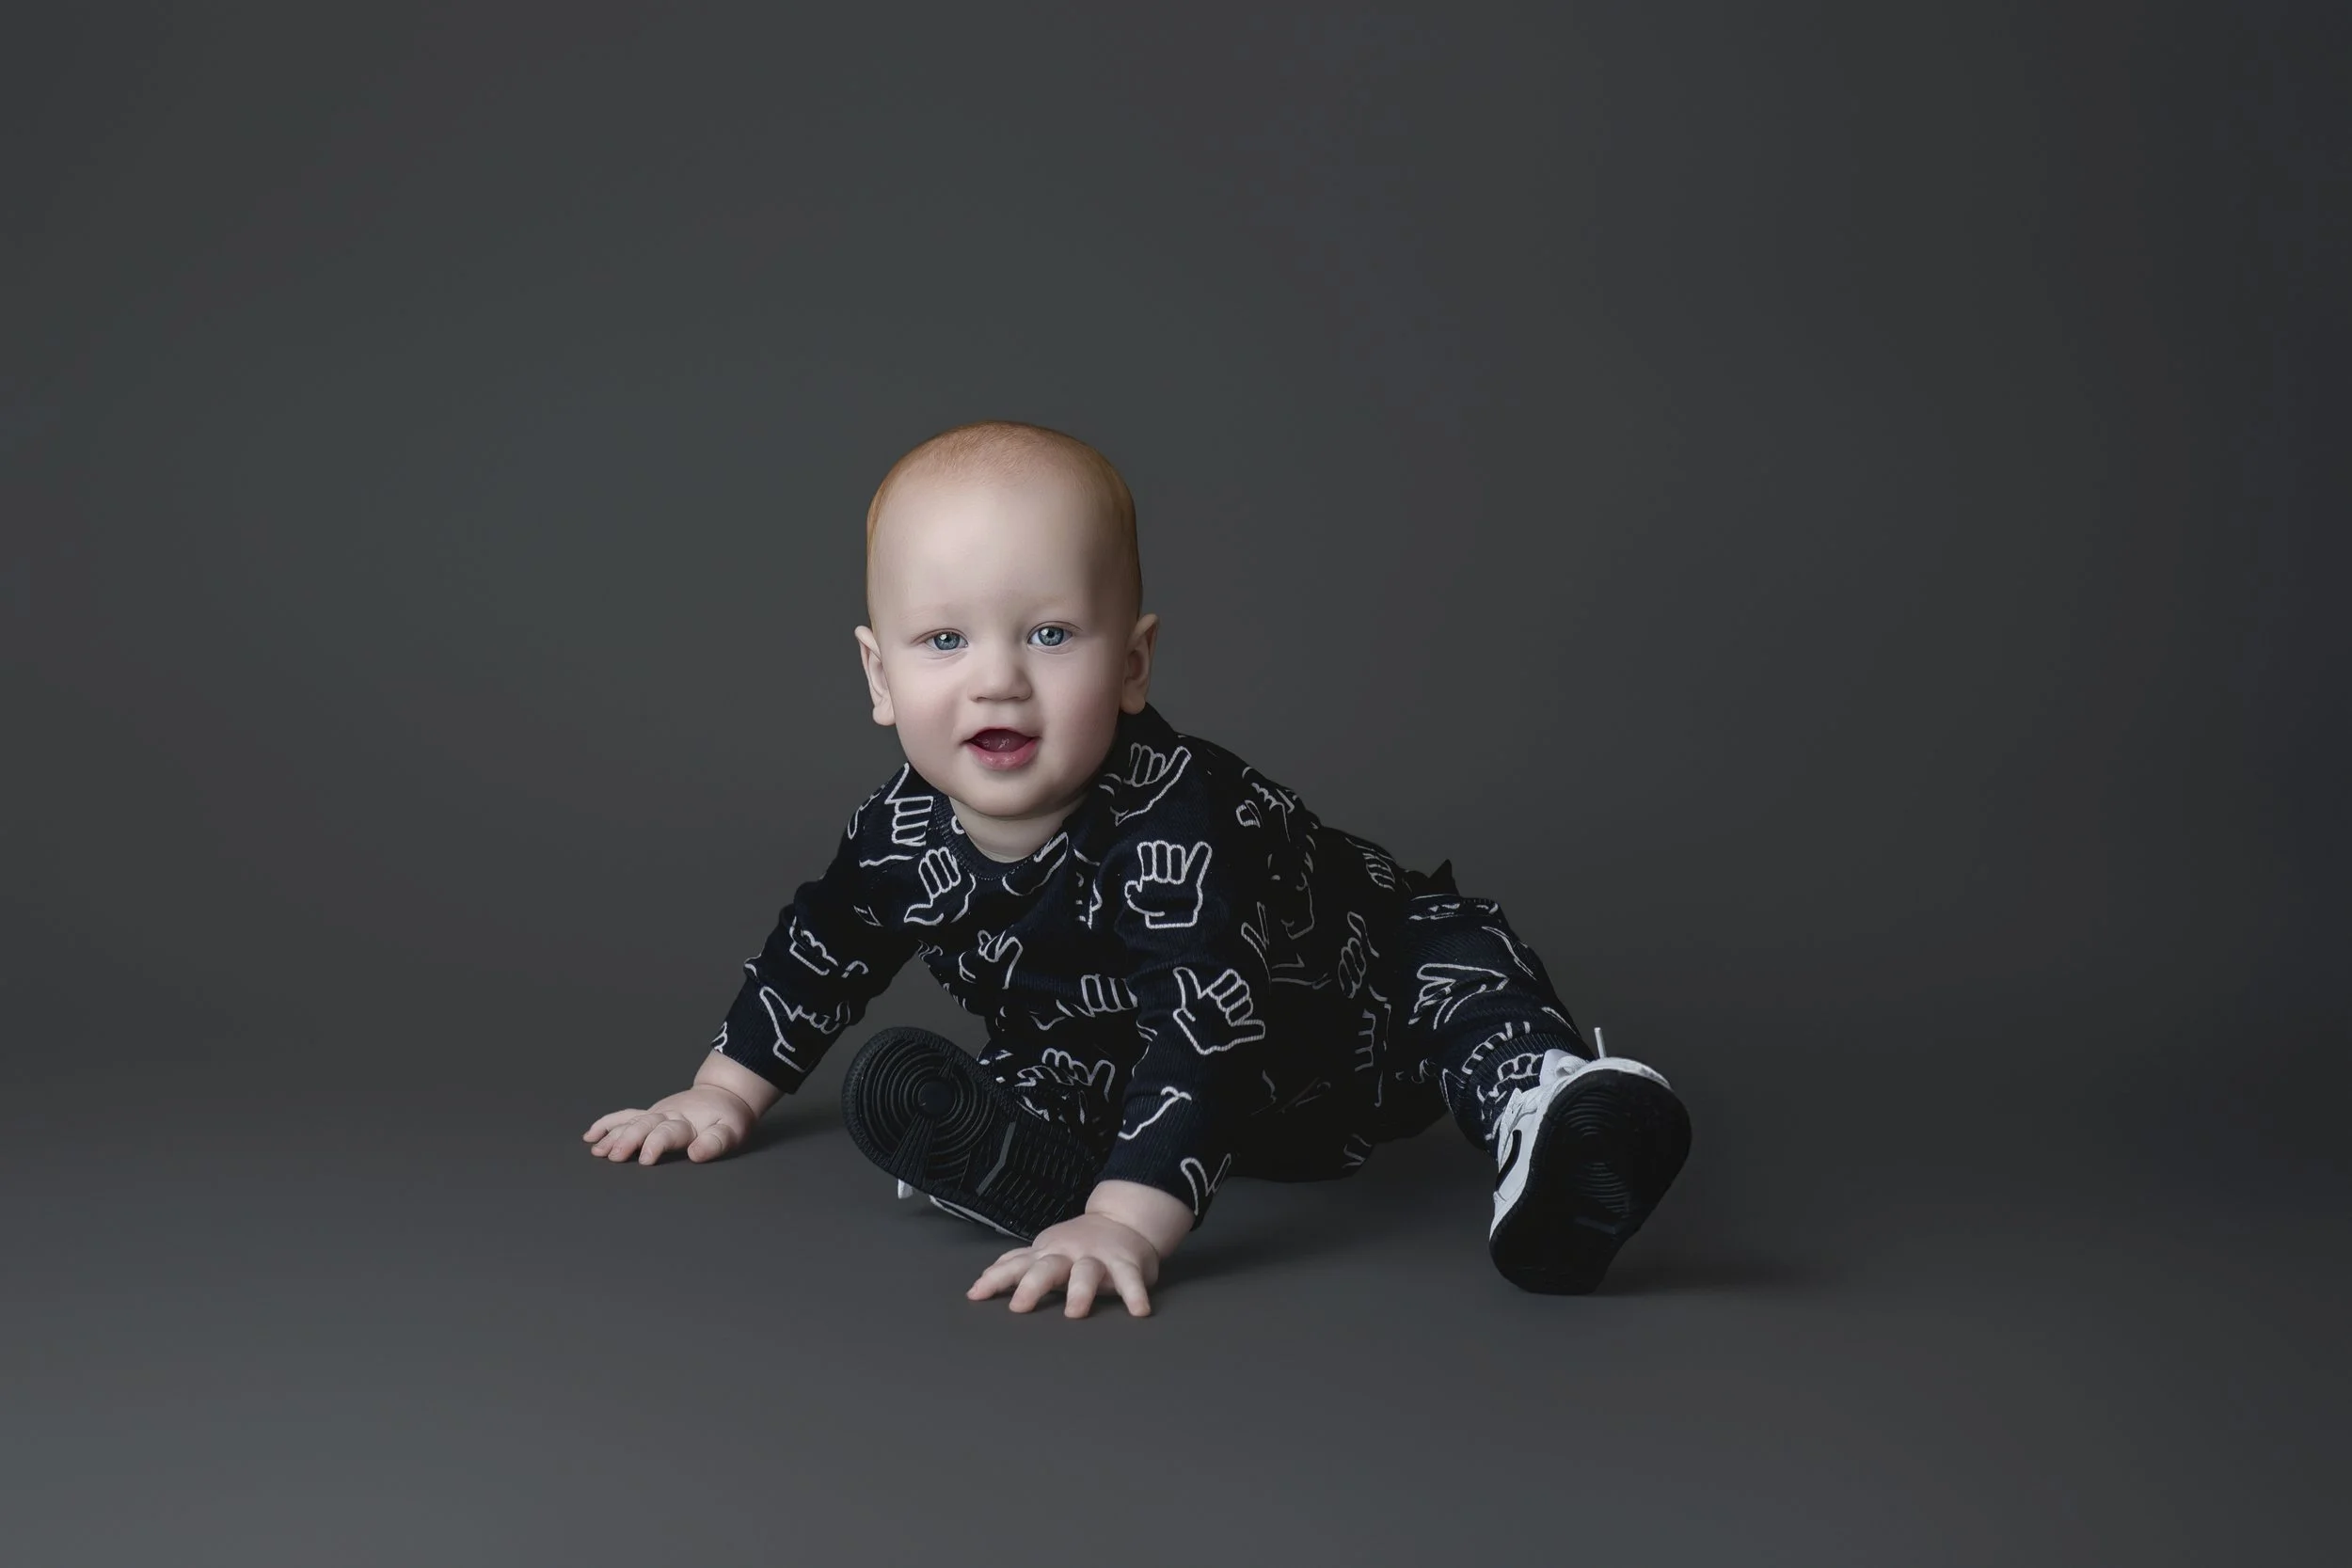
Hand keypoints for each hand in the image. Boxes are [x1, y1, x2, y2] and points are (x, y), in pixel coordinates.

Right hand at [582, 1086, 753, 1164]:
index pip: (667, 1133)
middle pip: (643, 1126)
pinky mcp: (649, 1114)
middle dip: (627, 1141)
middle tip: (613, 1157)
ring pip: (630, 1122)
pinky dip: (607, 1124)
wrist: (723, 1095)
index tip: (644, 1159)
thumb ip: (715, 1142)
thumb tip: (695, 1154)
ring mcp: (656, 1114)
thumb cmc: (728, 1118)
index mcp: (687, 1123)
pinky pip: (625, 1117)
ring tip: (597, 1151)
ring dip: (612, 1135)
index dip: (655, 1144)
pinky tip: (590, 1136)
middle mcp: (667, 1116)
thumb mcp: (732, 1131)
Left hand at [967, 1213, 1161, 1317]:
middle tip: (1019, 1307)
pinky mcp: (1127, 1264)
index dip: (997, 1279)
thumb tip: (977, 1285)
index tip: (976, 1295)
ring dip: (1080, 1290)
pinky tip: (1139, 1311)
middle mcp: (1069, 1254)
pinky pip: (1131, 1280)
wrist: (1126, 1220)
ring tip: (1074, 1312)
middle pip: (1047, 1268)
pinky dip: (1135, 1295)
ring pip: (1087, 1272)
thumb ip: (1017, 1266)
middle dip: (1033, 1285)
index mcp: (1047, 1253)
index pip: (1017, 1265)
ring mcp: (1098, 1258)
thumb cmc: (1078, 1243)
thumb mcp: (1045, 1250)